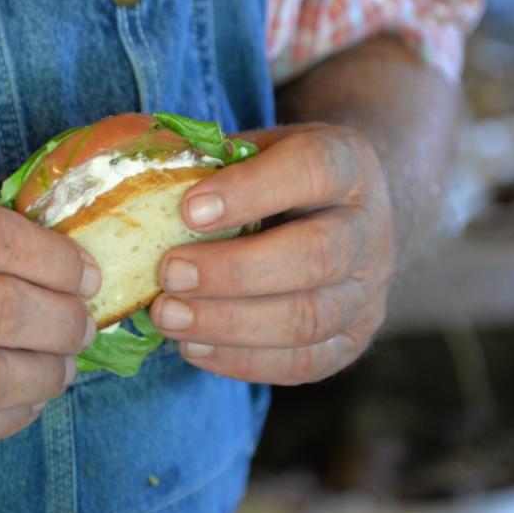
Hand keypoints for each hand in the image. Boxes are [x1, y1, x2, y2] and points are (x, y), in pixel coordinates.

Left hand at [149, 124, 392, 384]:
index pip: (314, 171)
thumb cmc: (279, 179)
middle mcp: (371, 230)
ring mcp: (368, 292)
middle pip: (317, 256)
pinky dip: (243, 360)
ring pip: (310, 318)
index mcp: (349, 165)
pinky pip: (302, 363)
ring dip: (231, 323)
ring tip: (169, 317)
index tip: (188, 209)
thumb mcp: (257, 150)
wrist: (342, 215)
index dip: (252, 191)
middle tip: (169, 274)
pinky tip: (193, 347)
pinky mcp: (352, 342)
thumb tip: (142, 184)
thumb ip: (214, 163)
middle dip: (234, 271)